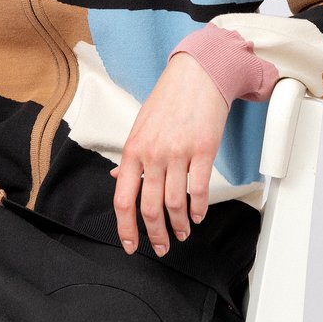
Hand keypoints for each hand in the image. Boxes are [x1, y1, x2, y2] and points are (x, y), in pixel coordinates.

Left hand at [110, 53, 228, 256]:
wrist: (196, 75)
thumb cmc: (168, 100)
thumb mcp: (140, 127)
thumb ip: (131, 157)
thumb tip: (120, 178)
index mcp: (133, 150)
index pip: (123, 199)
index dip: (126, 228)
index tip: (131, 244)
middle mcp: (153, 154)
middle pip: (150, 207)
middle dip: (156, 234)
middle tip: (162, 246)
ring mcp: (178, 153)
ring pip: (175, 203)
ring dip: (180, 224)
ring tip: (183, 232)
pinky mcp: (203, 150)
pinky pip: (199, 189)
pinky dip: (198, 208)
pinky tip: (198, 215)